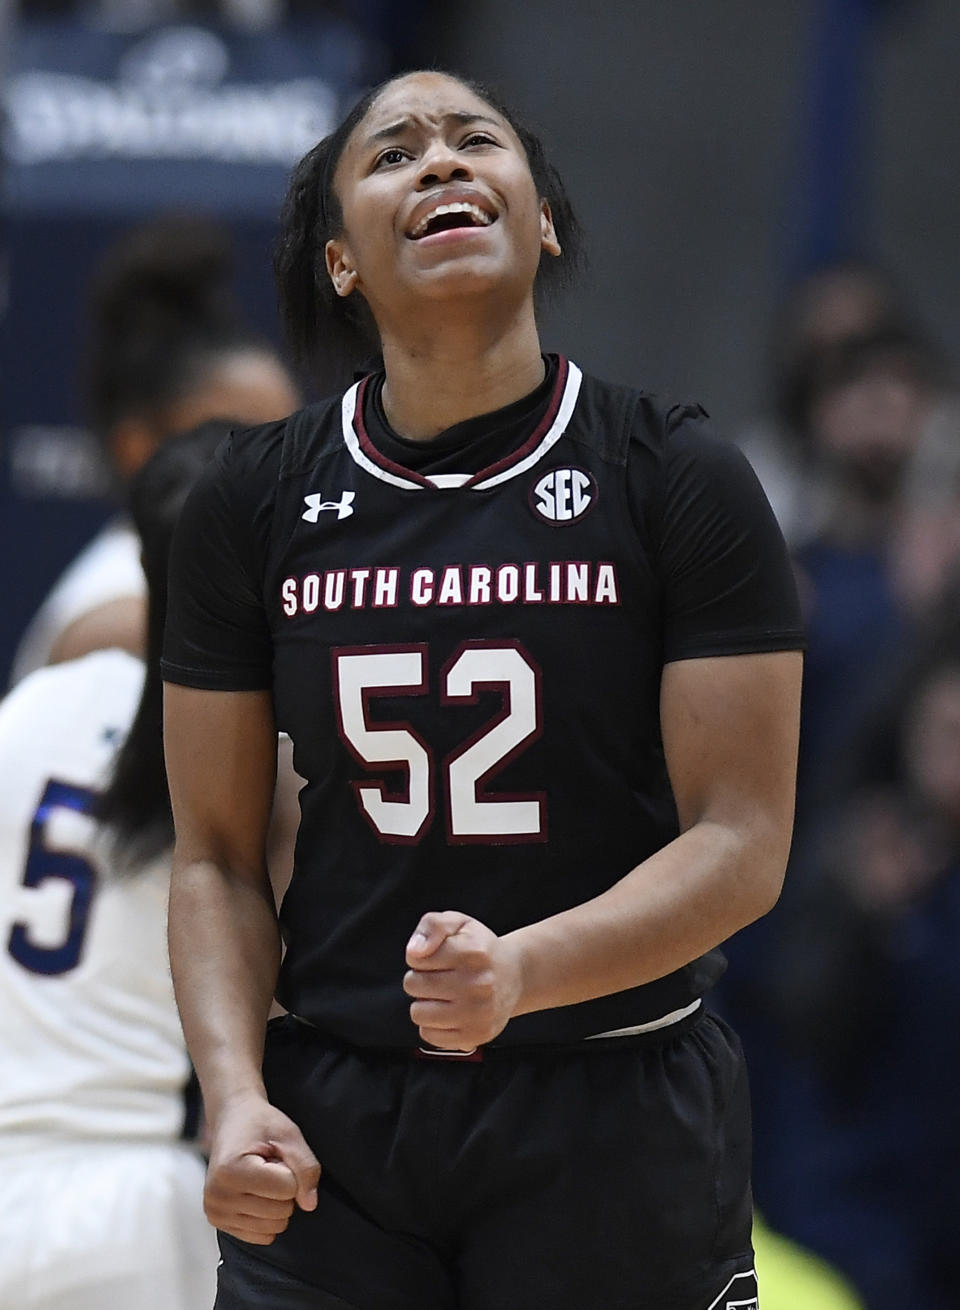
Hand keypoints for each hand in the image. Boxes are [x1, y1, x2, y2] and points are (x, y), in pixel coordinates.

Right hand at [204, 1092, 319, 1244]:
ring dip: (276, 1203)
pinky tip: (254, 1193)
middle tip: (269, 1166)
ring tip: (262, 1178)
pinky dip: (265, 1217)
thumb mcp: (289, 1135)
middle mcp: (218, 1195)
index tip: (276, 1155)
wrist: (232, 1120)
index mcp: (231, 1170)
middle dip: (285, 1189)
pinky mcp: (218, 1222)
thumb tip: (310, 1205)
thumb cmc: (259, 1124)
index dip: (292, 1171)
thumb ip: (306, 1167)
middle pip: (281, 1212)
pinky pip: (260, 1236)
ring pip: (272, 1228)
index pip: (287, 1189)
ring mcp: (215, 1211)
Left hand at [403, 911, 523, 1049]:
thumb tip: (414, 952)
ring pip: (418, 1013)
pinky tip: (448, 1012)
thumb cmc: (480, 948)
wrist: (515, 975)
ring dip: (424, 1003)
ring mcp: (479, 1013)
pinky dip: (432, 1025)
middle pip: (413, 985)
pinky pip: (430, 1035)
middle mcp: (479, 984)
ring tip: (442, 995)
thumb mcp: (458, 923)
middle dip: (419, 979)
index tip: (435, 957)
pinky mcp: (476, 1035)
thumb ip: (433, 926)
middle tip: (439, 976)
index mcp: (473, 952)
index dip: (419, 957)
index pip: (416, 959)